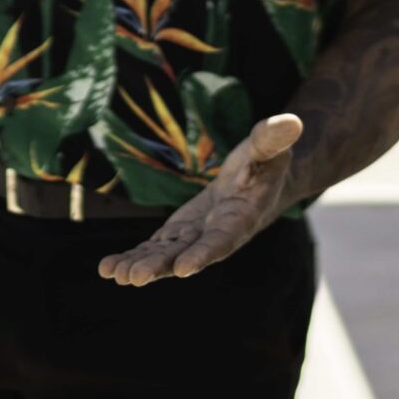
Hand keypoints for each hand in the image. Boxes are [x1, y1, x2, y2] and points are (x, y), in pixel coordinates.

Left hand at [98, 112, 301, 285]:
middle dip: (161, 266)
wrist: (259, 181)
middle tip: (135, 277)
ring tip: (114, 273)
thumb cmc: (266, 163)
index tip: (184, 268)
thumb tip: (290, 121)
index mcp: (241, 219)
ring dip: (140, 265)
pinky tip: (108, 268)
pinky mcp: (179, 234)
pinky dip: (133, 257)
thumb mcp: (269, 148)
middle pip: (187, 255)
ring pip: (166, 256)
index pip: (223, 239)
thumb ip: (272, 139)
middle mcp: (216, 236)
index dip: (205, 254)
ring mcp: (195, 238)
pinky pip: (155, 249)